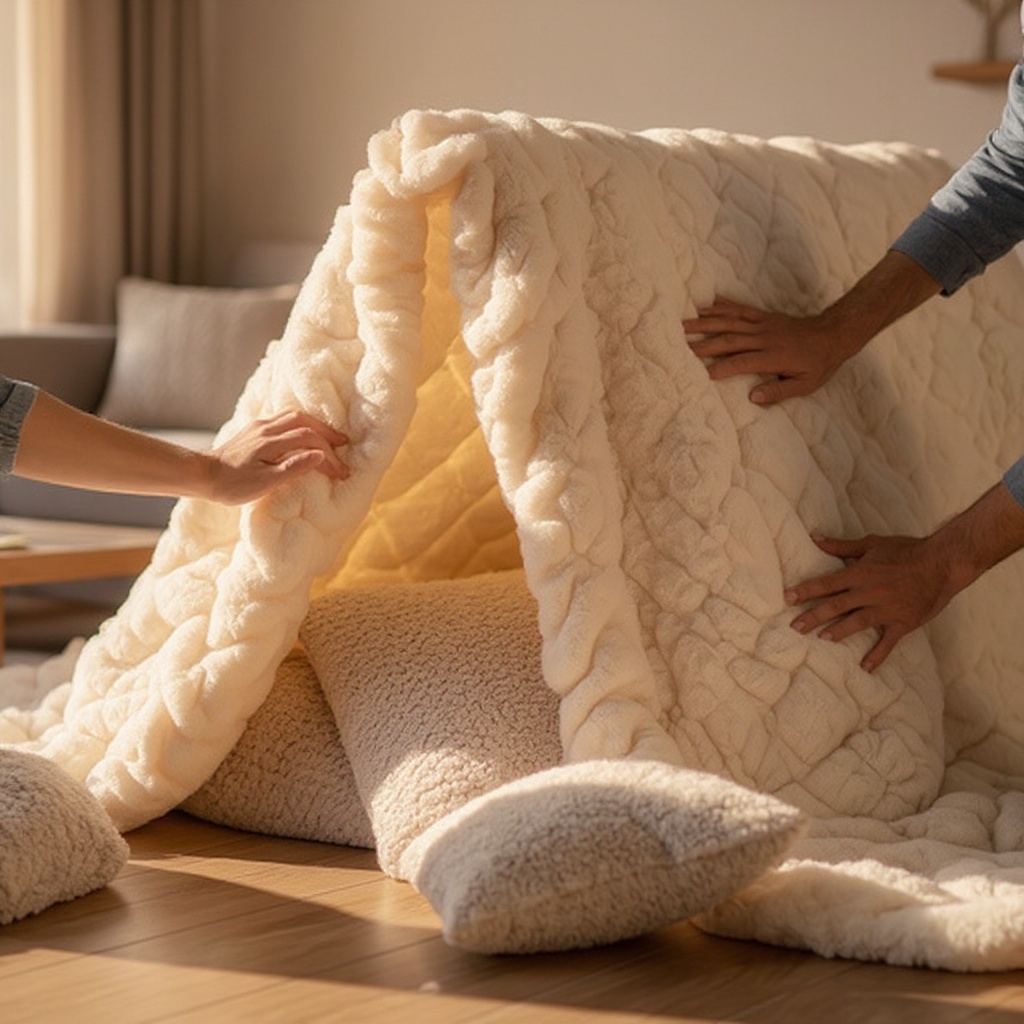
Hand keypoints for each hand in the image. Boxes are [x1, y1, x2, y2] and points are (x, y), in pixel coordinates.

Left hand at [204, 410, 349, 504]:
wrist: (202, 476)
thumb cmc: (232, 485)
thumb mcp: (265, 482)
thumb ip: (294, 467)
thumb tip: (320, 455)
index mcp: (270, 442)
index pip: (309, 440)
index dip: (329, 455)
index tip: (341, 471)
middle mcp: (266, 428)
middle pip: (304, 420)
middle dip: (327, 432)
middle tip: (344, 444)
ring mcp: (259, 426)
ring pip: (294, 416)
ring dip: (315, 425)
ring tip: (328, 437)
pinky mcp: (254, 429)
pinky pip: (283, 419)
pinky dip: (300, 424)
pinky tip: (303, 433)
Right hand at [683, 298, 856, 404]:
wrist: (833, 334)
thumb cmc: (818, 364)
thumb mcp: (805, 385)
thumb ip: (779, 391)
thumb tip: (754, 397)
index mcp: (773, 356)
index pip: (741, 362)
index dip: (721, 368)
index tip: (702, 374)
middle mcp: (764, 338)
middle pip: (729, 339)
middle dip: (703, 343)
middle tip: (681, 345)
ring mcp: (763, 324)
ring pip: (730, 321)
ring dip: (706, 322)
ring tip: (685, 323)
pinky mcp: (765, 316)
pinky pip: (741, 309)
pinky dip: (723, 305)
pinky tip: (708, 303)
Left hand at [784, 533, 957, 671]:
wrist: (943, 563)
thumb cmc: (905, 550)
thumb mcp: (871, 544)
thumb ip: (841, 546)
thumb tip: (814, 538)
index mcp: (861, 573)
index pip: (827, 583)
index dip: (807, 591)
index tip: (787, 598)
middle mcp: (871, 592)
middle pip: (836, 606)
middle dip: (813, 616)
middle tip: (794, 626)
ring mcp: (887, 609)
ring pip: (857, 623)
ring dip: (838, 632)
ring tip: (821, 639)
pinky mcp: (903, 622)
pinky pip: (888, 642)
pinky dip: (877, 656)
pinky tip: (865, 668)